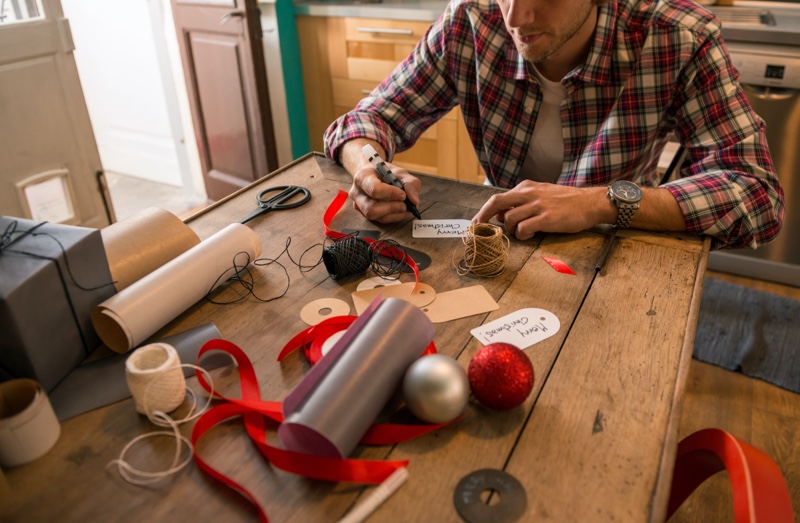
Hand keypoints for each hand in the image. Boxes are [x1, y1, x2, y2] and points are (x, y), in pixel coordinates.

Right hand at [349, 162, 420, 222]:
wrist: (374, 174)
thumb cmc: (385, 172)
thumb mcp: (400, 172)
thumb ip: (410, 183)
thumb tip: (415, 201)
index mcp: (362, 177)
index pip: (374, 189)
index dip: (390, 194)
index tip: (403, 194)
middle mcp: (356, 192)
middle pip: (372, 208)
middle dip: (391, 208)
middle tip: (405, 204)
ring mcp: (359, 205)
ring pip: (375, 216)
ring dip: (393, 214)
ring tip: (404, 208)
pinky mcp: (364, 214)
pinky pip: (379, 220)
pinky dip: (393, 217)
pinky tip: (400, 211)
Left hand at [472, 181, 610, 239]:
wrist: (591, 203)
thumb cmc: (566, 201)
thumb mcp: (541, 194)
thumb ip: (521, 202)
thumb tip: (501, 214)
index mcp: (527, 187)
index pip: (498, 197)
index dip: (483, 211)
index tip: (475, 222)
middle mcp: (529, 193)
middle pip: (496, 202)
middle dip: (482, 217)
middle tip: (478, 230)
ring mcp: (538, 205)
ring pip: (509, 219)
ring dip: (510, 230)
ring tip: (522, 233)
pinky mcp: (547, 218)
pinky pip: (524, 228)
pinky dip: (522, 235)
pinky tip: (530, 235)